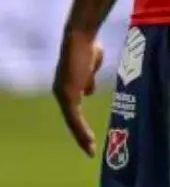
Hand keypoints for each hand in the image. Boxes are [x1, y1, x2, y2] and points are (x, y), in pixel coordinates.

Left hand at [53, 30, 103, 155]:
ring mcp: (63, 95)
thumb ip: (89, 80)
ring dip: (82, 136)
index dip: (81, 123)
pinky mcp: (68, 95)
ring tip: (91, 148)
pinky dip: (82, 130)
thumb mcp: (91, 67)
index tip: (90, 135)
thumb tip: (89, 93)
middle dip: (82, 135)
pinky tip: (89, 139)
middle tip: (90, 148)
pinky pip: (75, 117)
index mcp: (68, 87)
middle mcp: (62, 94)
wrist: (81, 37)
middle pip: (72, 120)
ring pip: (73, 122)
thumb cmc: (88, 47)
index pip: (74, 111)